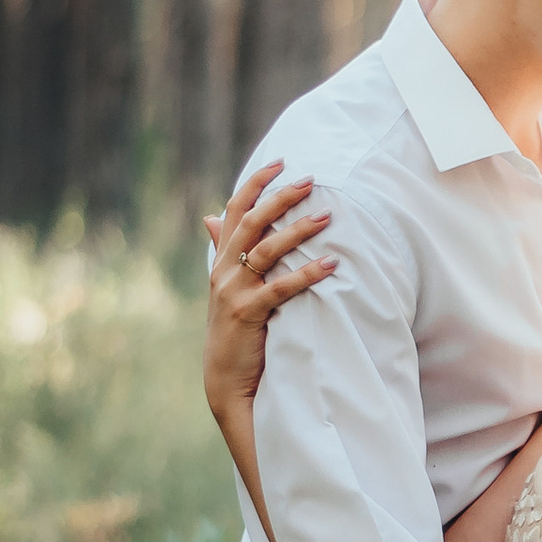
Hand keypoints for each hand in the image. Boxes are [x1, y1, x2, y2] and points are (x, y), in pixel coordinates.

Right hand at [204, 161, 338, 413]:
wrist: (225, 379)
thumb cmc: (235, 330)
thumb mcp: (226, 286)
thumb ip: (224, 251)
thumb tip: (212, 216)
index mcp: (221, 260)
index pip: (235, 210)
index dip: (256, 184)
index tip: (280, 162)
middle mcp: (224, 271)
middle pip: (251, 222)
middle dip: (280, 198)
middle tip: (310, 180)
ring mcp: (233, 291)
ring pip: (266, 250)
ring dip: (298, 231)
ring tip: (327, 216)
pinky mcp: (247, 314)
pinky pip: (279, 288)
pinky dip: (306, 274)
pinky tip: (329, 264)